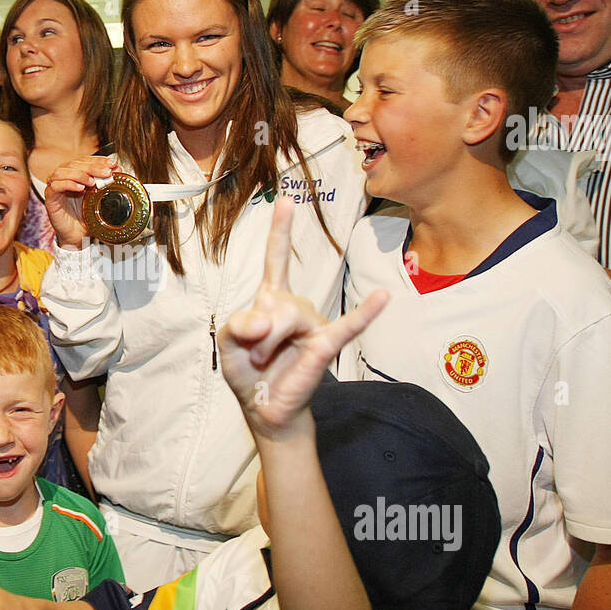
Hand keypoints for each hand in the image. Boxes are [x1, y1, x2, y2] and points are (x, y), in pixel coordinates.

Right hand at [44, 157, 116, 248]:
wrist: (78, 237)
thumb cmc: (86, 217)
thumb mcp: (100, 198)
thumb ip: (107, 183)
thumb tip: (119, 170)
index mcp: (75, 175)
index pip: (85, 160)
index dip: (98, 160)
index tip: (112, 164)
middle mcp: (64, 178)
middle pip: (74, 164)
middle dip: (92, 166)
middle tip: (106, 172)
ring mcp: (55, 187)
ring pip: (62, 171)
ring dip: (79, 174)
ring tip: (92, 182)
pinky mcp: (50, 198)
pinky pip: (55, 186)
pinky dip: (68, 184)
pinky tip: (80, 188)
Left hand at [218, 195, 387, 439]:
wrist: (263, 409)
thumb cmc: (248, 373)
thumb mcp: (228, 343)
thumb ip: (238, 323)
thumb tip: (264, 322)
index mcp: (271, 300)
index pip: (277, 259)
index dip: (280, 230)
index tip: (285, 200)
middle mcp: (295, 306)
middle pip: (277, 301)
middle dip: (258, 330)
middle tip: (253, 354)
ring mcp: (313, 325)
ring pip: (290, 316)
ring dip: (270, 342)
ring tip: (264, 360)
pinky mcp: (326, 345)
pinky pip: (348, 325)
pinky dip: (365, 312)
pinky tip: (382, 297)